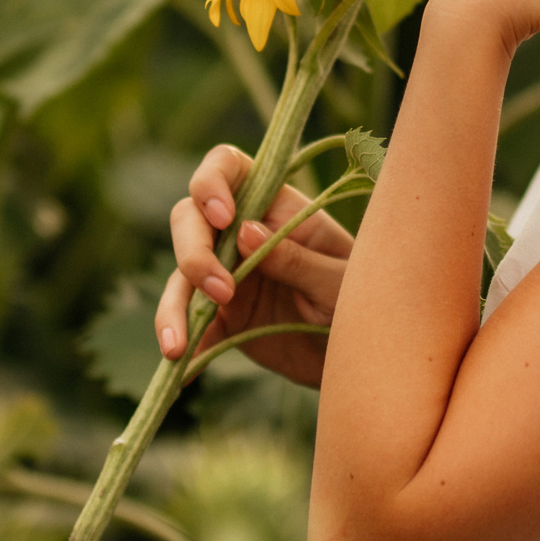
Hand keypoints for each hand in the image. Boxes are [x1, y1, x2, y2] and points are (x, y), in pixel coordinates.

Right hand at [157, 143, 352, 388]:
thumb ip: (298, 259)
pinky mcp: (222, 318)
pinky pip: (190, 326)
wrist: (365, 358)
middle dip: (192, 251)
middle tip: (221, 291)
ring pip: (179, 276)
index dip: (212, 182)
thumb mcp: (342, 281)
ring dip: (173, 306)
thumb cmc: (366, 302)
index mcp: (277, 207)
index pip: (227, 168)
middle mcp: (242, 234)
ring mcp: (227, 275)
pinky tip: (182, 372)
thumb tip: (244, 232)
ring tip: (177, 345)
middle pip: (189, 219)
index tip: (223, 218)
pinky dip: (183, 346)